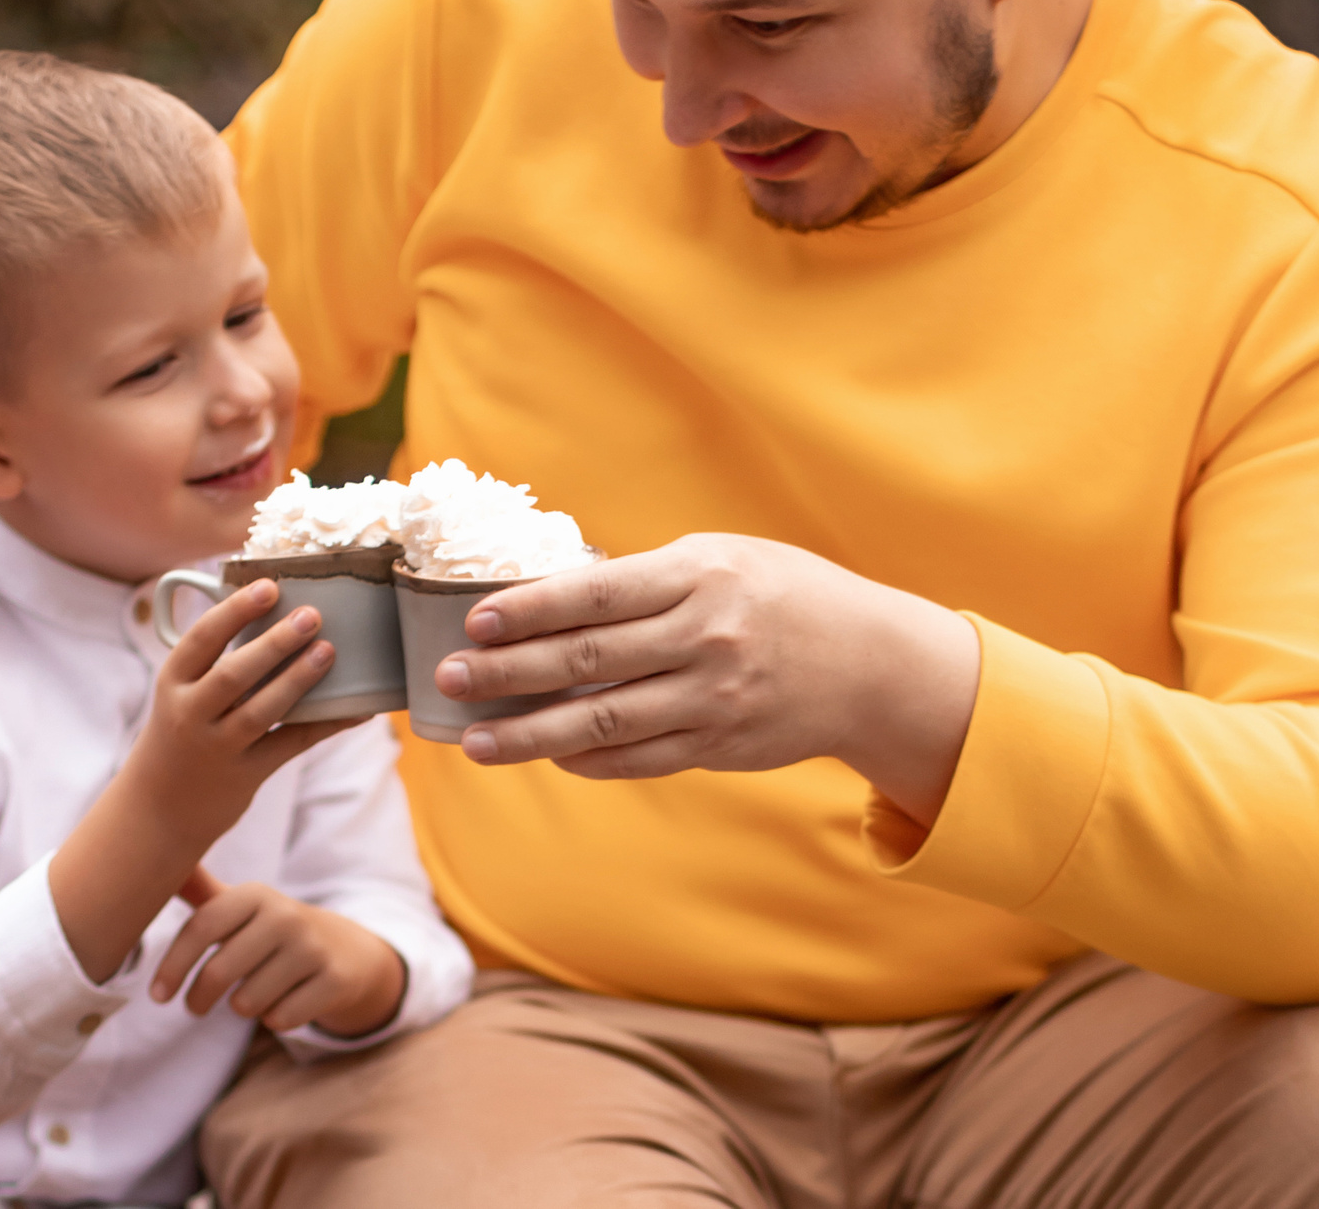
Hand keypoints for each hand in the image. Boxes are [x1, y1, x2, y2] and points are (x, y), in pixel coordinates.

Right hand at [49, 580, 358, 983]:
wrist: (155, 810)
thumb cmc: (179, 733)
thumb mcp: (179, 694)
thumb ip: (214, 659)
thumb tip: (269, 601)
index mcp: (172, 682)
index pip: (202, 640)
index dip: (235, 611)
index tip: (269, 586)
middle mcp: (190, 715)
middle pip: (234, 675)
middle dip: (274, 644)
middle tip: (311, 614)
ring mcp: (217, 748)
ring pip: (262, 711)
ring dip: (298, 680)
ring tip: (330, 651)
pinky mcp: (245, 775)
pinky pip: (292, 744)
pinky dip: (327, 724)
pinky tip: (358, 707)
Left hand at [151, 880, 406, 1036]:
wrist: (345, 948)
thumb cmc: (272, 932)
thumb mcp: (241, 908)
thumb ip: (202, 891)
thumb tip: (162, 862)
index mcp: (255, 894)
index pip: (201, 927)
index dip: (173, 964)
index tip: (157, 995)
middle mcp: (286, 915)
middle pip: (219, 972)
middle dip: (198, 998)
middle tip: (196, 1006)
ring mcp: (314, 947)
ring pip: (247, 1002)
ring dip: (243, 1007)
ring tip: (254, 993)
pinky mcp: (335, 978)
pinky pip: (280, 1019)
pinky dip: (275, 1019)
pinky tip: (286, 1002)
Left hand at [433, 534, 980, 825]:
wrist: (872, 666)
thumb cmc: (786, 596)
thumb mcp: (725, 558)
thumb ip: (648, 579)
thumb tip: (556, 596)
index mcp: (701, 577)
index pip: (596, 595)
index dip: (528, 609)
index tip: (473, 621)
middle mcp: (705, 640)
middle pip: (586, 662)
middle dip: (507, 672)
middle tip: (447, 679)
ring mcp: (712, 700)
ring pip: (601, 724)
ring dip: (529, 734)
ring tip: (474, 740)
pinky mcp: (720, 746)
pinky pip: (638, 759)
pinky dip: (587, 760)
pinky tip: (547, 756)